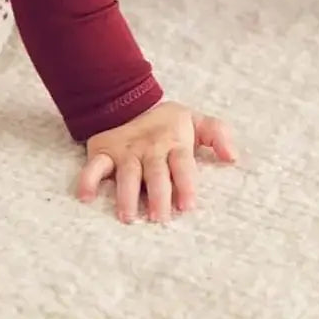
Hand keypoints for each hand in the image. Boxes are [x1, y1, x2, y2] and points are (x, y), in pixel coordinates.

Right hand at [76, 101, 237, 223]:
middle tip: (160, 218)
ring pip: (126, 173)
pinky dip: (88, 180)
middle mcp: (150, 148)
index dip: (186, 184)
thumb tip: (232, 157)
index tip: (187, 205)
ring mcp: (126, 151)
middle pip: (155, 173)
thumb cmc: (169, 124)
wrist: (129, 101)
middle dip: (158, 195)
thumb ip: (218, 135)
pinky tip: (86, 197)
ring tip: (128, 217)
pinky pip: (94, 166)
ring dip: (126, 194)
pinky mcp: (103, 152)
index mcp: (174, 142)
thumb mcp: (196, 121)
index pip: (182, 164)